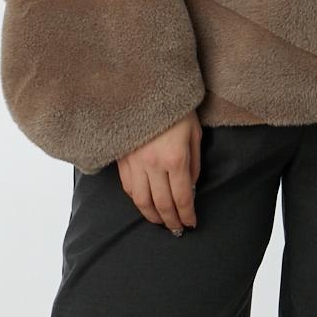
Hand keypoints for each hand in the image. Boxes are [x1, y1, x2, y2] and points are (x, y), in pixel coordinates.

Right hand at [117, 112, 201, 233]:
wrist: (146, 87)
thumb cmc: (176, 108)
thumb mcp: (194, 133)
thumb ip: (194, 163)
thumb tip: (190, 187)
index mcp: (175, 158)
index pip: (182, 198)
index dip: (187, 215)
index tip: (191, 223)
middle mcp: (153, 165)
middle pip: (162, 204)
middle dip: (171, 221)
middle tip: (177, 230)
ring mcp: (135, 162)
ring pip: (141, 201)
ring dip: (152, 216)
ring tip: (160, 222)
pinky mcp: (122, 158)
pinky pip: (128, 187)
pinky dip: (137, 200)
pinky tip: (144, 203)